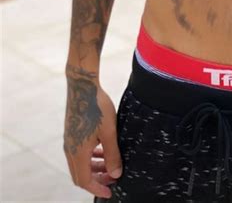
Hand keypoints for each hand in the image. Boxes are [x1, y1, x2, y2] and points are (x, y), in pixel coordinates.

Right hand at [63, 79, 122, 199]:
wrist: (82, 85)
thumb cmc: (97, 107)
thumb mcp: (109, 132)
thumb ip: (112, 154)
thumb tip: (116, 174)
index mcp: (77, 153)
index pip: (85, 181)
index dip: (98, 188)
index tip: (111, 192)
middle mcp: (70, 150)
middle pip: (81, 175)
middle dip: (97, 179)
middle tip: (114, 178)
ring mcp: (69, 141)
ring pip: (80, 164)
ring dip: (94, 168)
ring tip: (111, 165)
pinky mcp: (71, 132)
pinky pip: (79, 153)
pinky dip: (90, 157)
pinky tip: (103, 150)